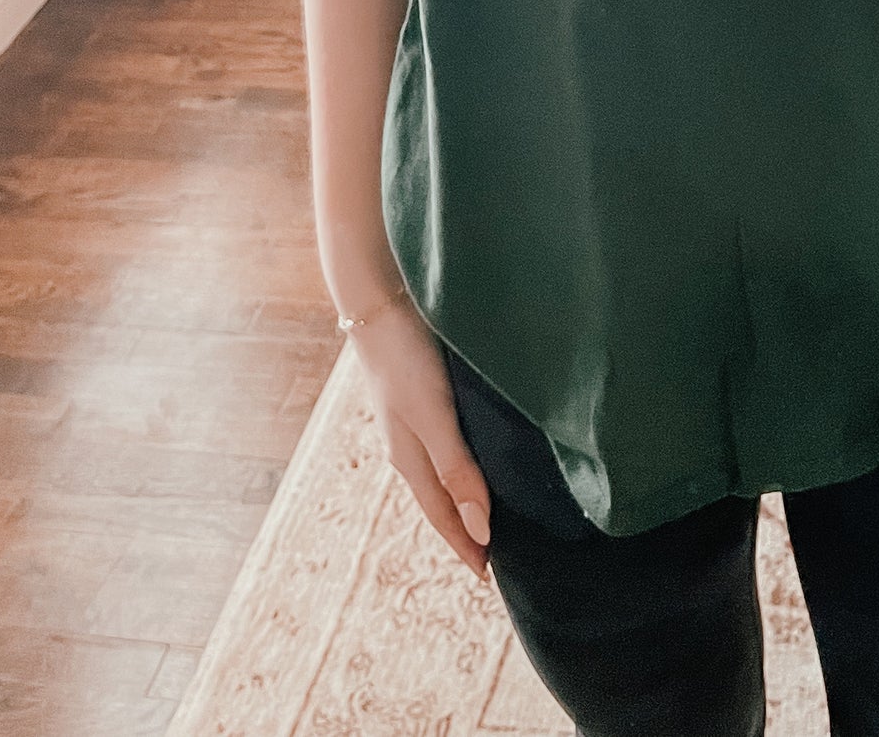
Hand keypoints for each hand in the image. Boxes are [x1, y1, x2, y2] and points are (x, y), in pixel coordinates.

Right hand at [346, 296, 493, 582]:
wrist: (378, 298)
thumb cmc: (404, 358)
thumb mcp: (433, 416)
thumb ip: (456, 469)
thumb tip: (480, 530)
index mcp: (410, 460)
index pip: (444, 517)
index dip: (467, 547)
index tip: (491, 579)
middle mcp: (412, 445)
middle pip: (444, 499)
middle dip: (467, 527)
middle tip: (501, 551)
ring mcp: (415, 420)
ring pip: (446, 470)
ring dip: (467, 494)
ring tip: (495, 508)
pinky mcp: (424, 394)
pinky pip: (449, 441)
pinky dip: (466, 460)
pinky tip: (482, 451)